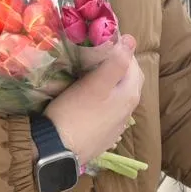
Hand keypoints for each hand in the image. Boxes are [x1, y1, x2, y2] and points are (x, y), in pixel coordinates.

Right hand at [45, 35, 142, 159]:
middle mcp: (128, 110)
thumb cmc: (75, 112)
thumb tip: (132, 40)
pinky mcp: (104, 134)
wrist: (56, 150)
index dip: (120, 50)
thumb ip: (116, 62)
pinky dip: (105, 98)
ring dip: (112, 82)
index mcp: (130, 95)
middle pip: (129, 80)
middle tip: (99, 55)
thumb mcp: (95, 83)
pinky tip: (91, 98)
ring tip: (94, 74)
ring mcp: (117, 124)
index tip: (102, 42)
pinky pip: (109, 110)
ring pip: (119, 95)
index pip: (133, 64)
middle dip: (119, 65)